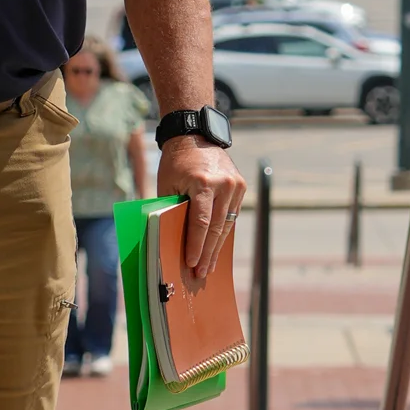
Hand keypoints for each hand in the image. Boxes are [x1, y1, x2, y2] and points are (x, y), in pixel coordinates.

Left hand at [157, 137, 245, 286]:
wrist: (195, 136)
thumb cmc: (175, 163)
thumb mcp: (168, 185)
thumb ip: (172, 210)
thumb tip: (173, 241)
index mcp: (203, 182)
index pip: (201, 221)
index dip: (196, 245)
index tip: (192, 263)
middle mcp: (223, 183)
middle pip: (216, 227)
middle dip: (207, 252)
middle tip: (201, 273)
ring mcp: (235, 185)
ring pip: (226, 224)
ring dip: (216, 247)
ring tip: (209, 266)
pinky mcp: (240, 186)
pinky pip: (231, 215)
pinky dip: (222, 232)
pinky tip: (216, 248)